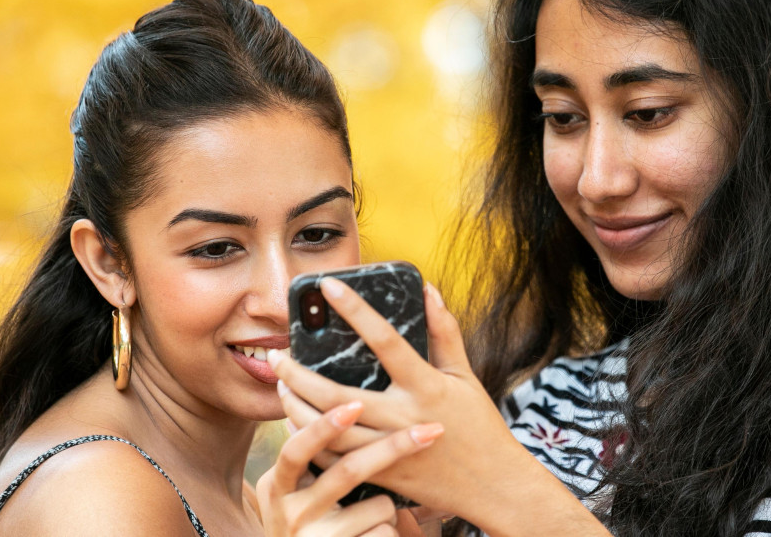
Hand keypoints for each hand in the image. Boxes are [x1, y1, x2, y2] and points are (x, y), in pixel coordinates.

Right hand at [256, 400, 443, 536]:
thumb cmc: (309, 524)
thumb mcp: (294, 494)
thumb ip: (303, 462)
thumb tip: (323, 406)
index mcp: (277, 487)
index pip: (297, 450)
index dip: (324, 427)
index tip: (355, 404)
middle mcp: (291, 512)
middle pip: (348, 472)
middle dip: (393, 448)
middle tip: (430, 430)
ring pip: (380, 505)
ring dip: (388, 508)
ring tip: (372, 520)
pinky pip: (387, 531)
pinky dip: (391, 531)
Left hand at [272, 280, 606, 535]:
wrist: (493, 485)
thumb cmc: (480, 426)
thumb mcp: (465, 376)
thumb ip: (445, 333)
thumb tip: (428, 291)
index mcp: (426, 387)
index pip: (385, 340)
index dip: (356, 310)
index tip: (329, 286)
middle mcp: (404, 418)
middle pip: (336, 396)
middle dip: (297, 375)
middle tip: (277, 356)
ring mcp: (390, 450)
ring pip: (328, 431)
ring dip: (295, 408)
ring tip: (280, 388)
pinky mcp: (382, 474)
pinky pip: (335, 459)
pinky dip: (311, 440)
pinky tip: (297, 423)